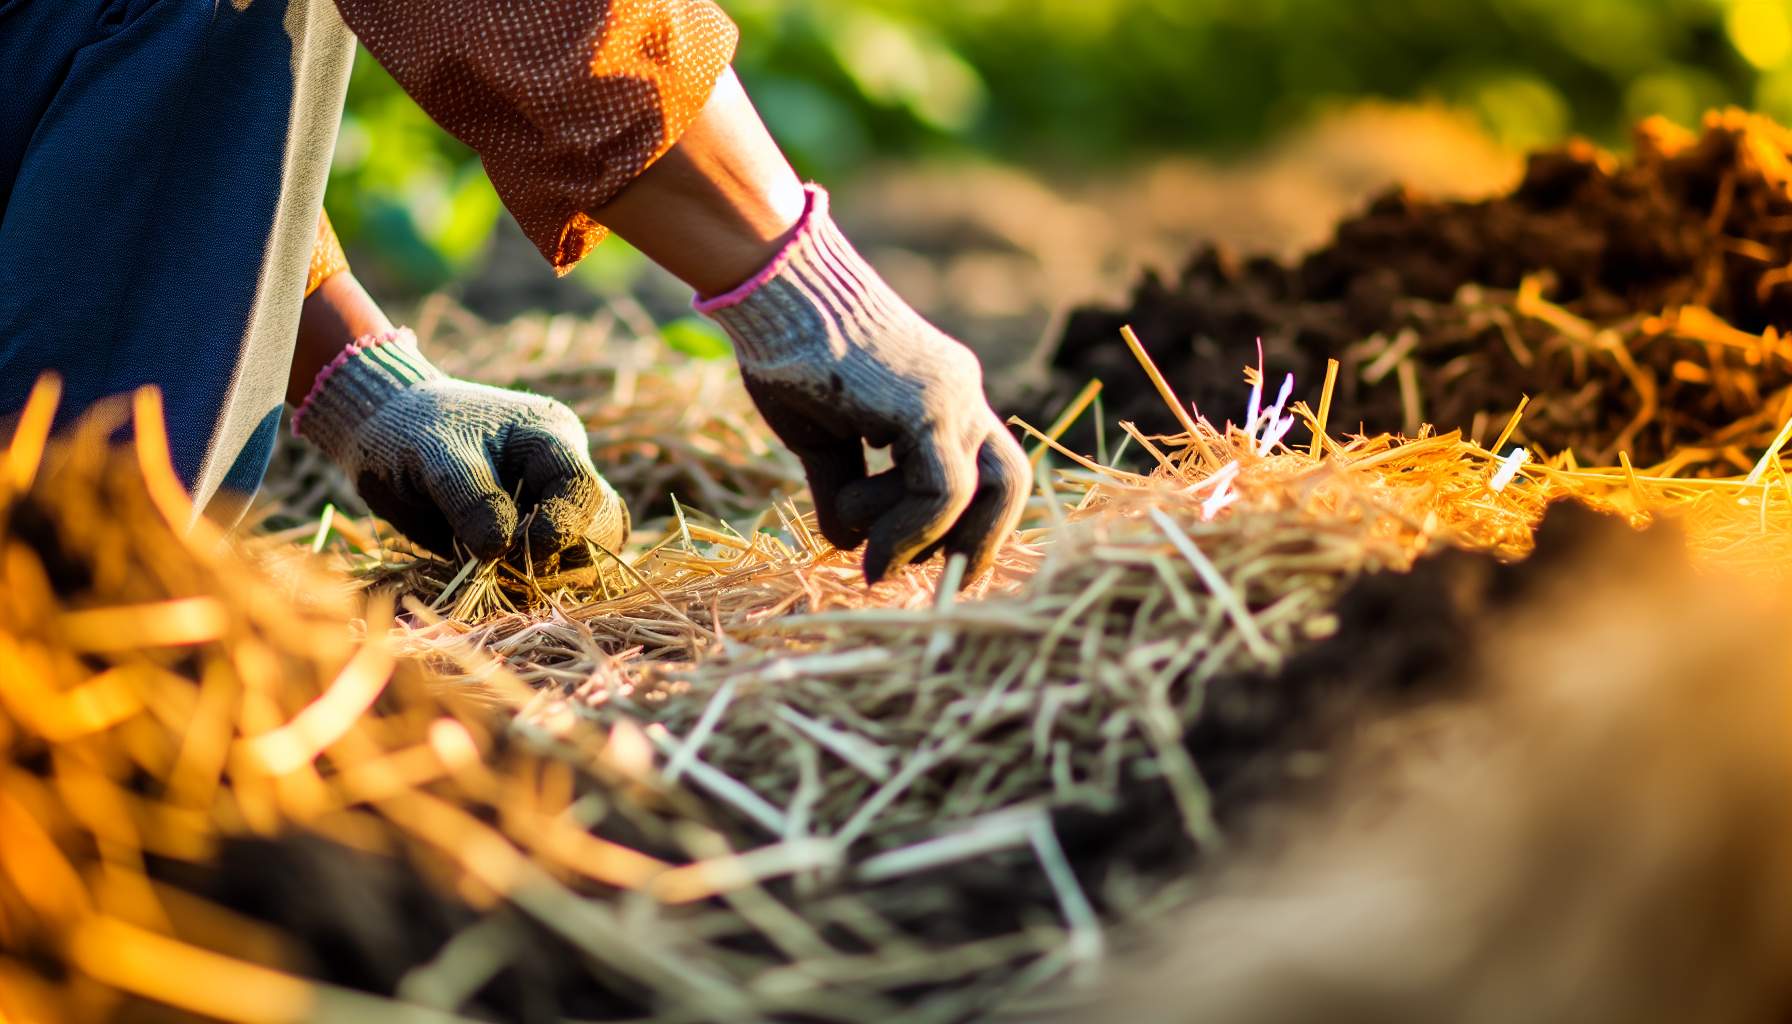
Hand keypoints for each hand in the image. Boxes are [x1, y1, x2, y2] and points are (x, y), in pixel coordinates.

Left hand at [293, 330, 627, 561]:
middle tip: (508, 568)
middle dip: (562, 556)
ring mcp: (545, 508)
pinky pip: (543, 571)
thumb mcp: (434, 453)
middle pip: (598, 528)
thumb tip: (503, 546)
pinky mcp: (523, 540)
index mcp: (551, 440)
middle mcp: (558, 476)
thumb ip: (470, 494)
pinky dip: (522, 584)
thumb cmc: (409, 429)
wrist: (381, 429)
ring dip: (544, 576)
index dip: (564, 525)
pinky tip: (490, 579)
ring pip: (579, 556)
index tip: (518, 548)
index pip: (584, 489)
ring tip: (496, 575)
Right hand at [740, 337, 1028, 583]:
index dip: (970, 524)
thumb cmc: (787, 350)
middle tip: (937, 584)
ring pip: (979, 494)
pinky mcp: (929, 404)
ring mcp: (953, 395)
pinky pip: (942, 491)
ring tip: (868, 556)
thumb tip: (847, 542)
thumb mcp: (822, 437)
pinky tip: (866, 547)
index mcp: (943, 396)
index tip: (930, 566)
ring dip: (923, 544)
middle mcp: (963, 393)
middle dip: (978, 544)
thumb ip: (845, 485)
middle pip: (1009, 483)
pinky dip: (909, 533)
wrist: (771, 288)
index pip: (987, 470)